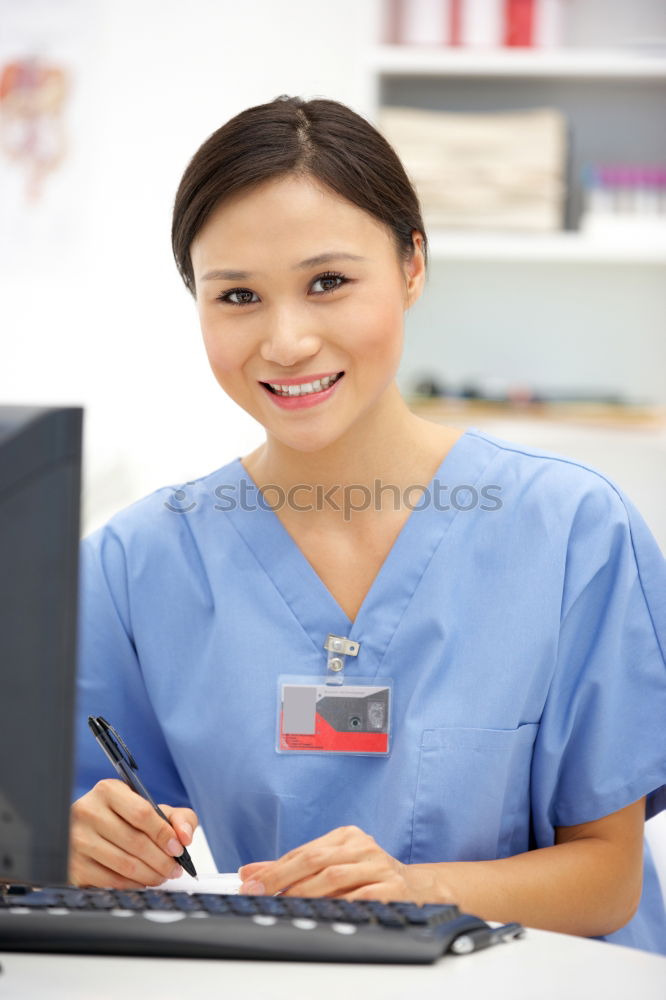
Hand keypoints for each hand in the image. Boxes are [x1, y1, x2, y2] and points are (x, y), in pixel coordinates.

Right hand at [69, 778, 198, 888]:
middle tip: (174, 869)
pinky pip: (110, 881)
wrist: (88, 831)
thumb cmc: (124, 818)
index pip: (141, 813)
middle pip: (135, 842)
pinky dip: (133, 885)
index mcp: (108, 790)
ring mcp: (77, 839)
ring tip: (162, 876)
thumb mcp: (151, 808)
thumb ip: (177, 817)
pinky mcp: (73, 865)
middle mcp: (88, 811)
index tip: (178, 848)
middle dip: (161, 860)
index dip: (163, 834)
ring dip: (150, 875)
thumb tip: (185, 837)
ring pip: (124, 864)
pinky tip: (143, 881)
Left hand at [238, 825, 447, 902]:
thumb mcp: (333, 866)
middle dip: (283, 876)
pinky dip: (338, 904)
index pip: (304, 849)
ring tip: (284, 903)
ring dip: (305, 892)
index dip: (275, 866)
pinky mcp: (392, 887)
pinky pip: (360, 896)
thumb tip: (249, 873)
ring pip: (334, 876)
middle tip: (260, 892)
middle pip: (316, 858)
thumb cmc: (368, 877)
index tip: (250, 882)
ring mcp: (378, 865)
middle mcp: (362, 846)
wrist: (419, 888)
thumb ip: (293, 868)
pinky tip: (322, 912)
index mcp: (346, 836)